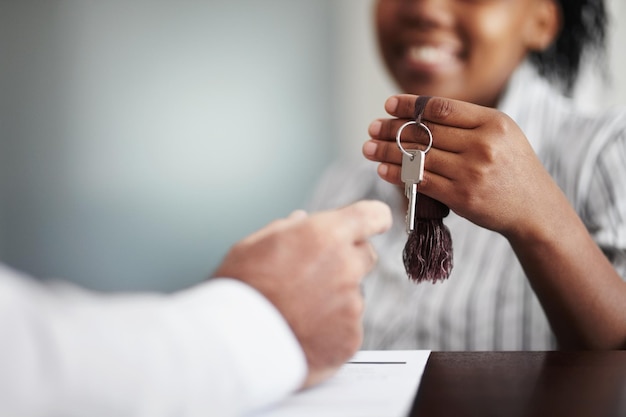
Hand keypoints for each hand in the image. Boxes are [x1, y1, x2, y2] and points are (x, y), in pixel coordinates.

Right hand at [212, 200, 391, 386]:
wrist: (236, 346)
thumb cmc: (240, 292)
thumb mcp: (253, 245)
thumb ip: (287, 229)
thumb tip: (301, 221)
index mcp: (325, 236)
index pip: (373, 215)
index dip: (373, 218)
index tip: (373, 222)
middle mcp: (345, 267)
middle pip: (366, 255)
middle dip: (347, 259)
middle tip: (315, 274)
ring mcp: (351, 305)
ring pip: (353, 294)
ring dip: (335, 298)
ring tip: (298, 310)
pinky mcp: (351, 337)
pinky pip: (348, 326)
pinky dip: (331, 329)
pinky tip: (304, 331)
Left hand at [363, 94, 568, 239]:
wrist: (534, 209)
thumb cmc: (513, 169)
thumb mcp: (503, 134)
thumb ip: (468, 122)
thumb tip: (420, 114)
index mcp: (493, 122)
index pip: (441, 108)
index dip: (410, 105)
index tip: (389, 105)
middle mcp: (483, 144)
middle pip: (425, 132)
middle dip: (392, 128)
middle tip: (372, 127)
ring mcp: (471, 172)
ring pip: (418, 157)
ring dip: (387, 151)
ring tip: (368, 147)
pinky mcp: (462, 197)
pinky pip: (421, 181)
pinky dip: (398, 174)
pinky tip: (382, 169)